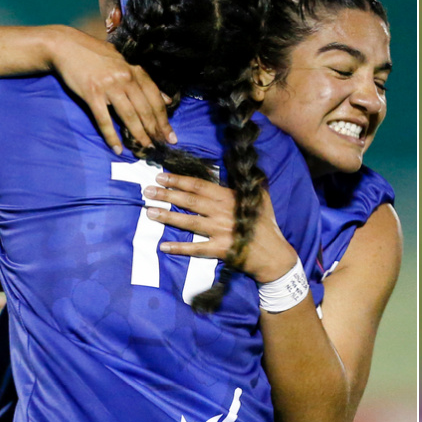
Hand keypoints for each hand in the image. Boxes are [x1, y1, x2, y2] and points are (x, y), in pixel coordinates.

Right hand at [50, 28, 174, 153]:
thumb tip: (167, 99)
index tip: (171, 136)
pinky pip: (104, 120)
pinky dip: (111, 136)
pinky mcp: (92, 94)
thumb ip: (145, 81)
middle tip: (161, 146)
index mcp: (135, 71)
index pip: (155, 99)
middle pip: (145, 110)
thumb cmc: (96, 54)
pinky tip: (118, 149)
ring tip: (145, 148)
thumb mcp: (124, 62)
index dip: (164, 120)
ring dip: (138, 135)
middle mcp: (125, 78)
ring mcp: (109, 86)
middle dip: (155, 131)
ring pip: (129, 116)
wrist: (67, 46)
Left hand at [143, 174, 297, 282]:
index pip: (199, 185)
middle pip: (190, 200)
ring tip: (149, 212)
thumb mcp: (260, 198)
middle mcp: (222, 212)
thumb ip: (248, 184)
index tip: (162, 176)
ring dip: (168, 216)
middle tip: (148, 190)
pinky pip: (196, 248)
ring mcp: (220, 231)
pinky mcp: (219, 249)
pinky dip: (179, 247)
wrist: (274, 253)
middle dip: (167, 194)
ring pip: (189, 222)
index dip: (179, 180)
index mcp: (229, 197)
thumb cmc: (266, 224)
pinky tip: (163, 246)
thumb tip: (242, 167)